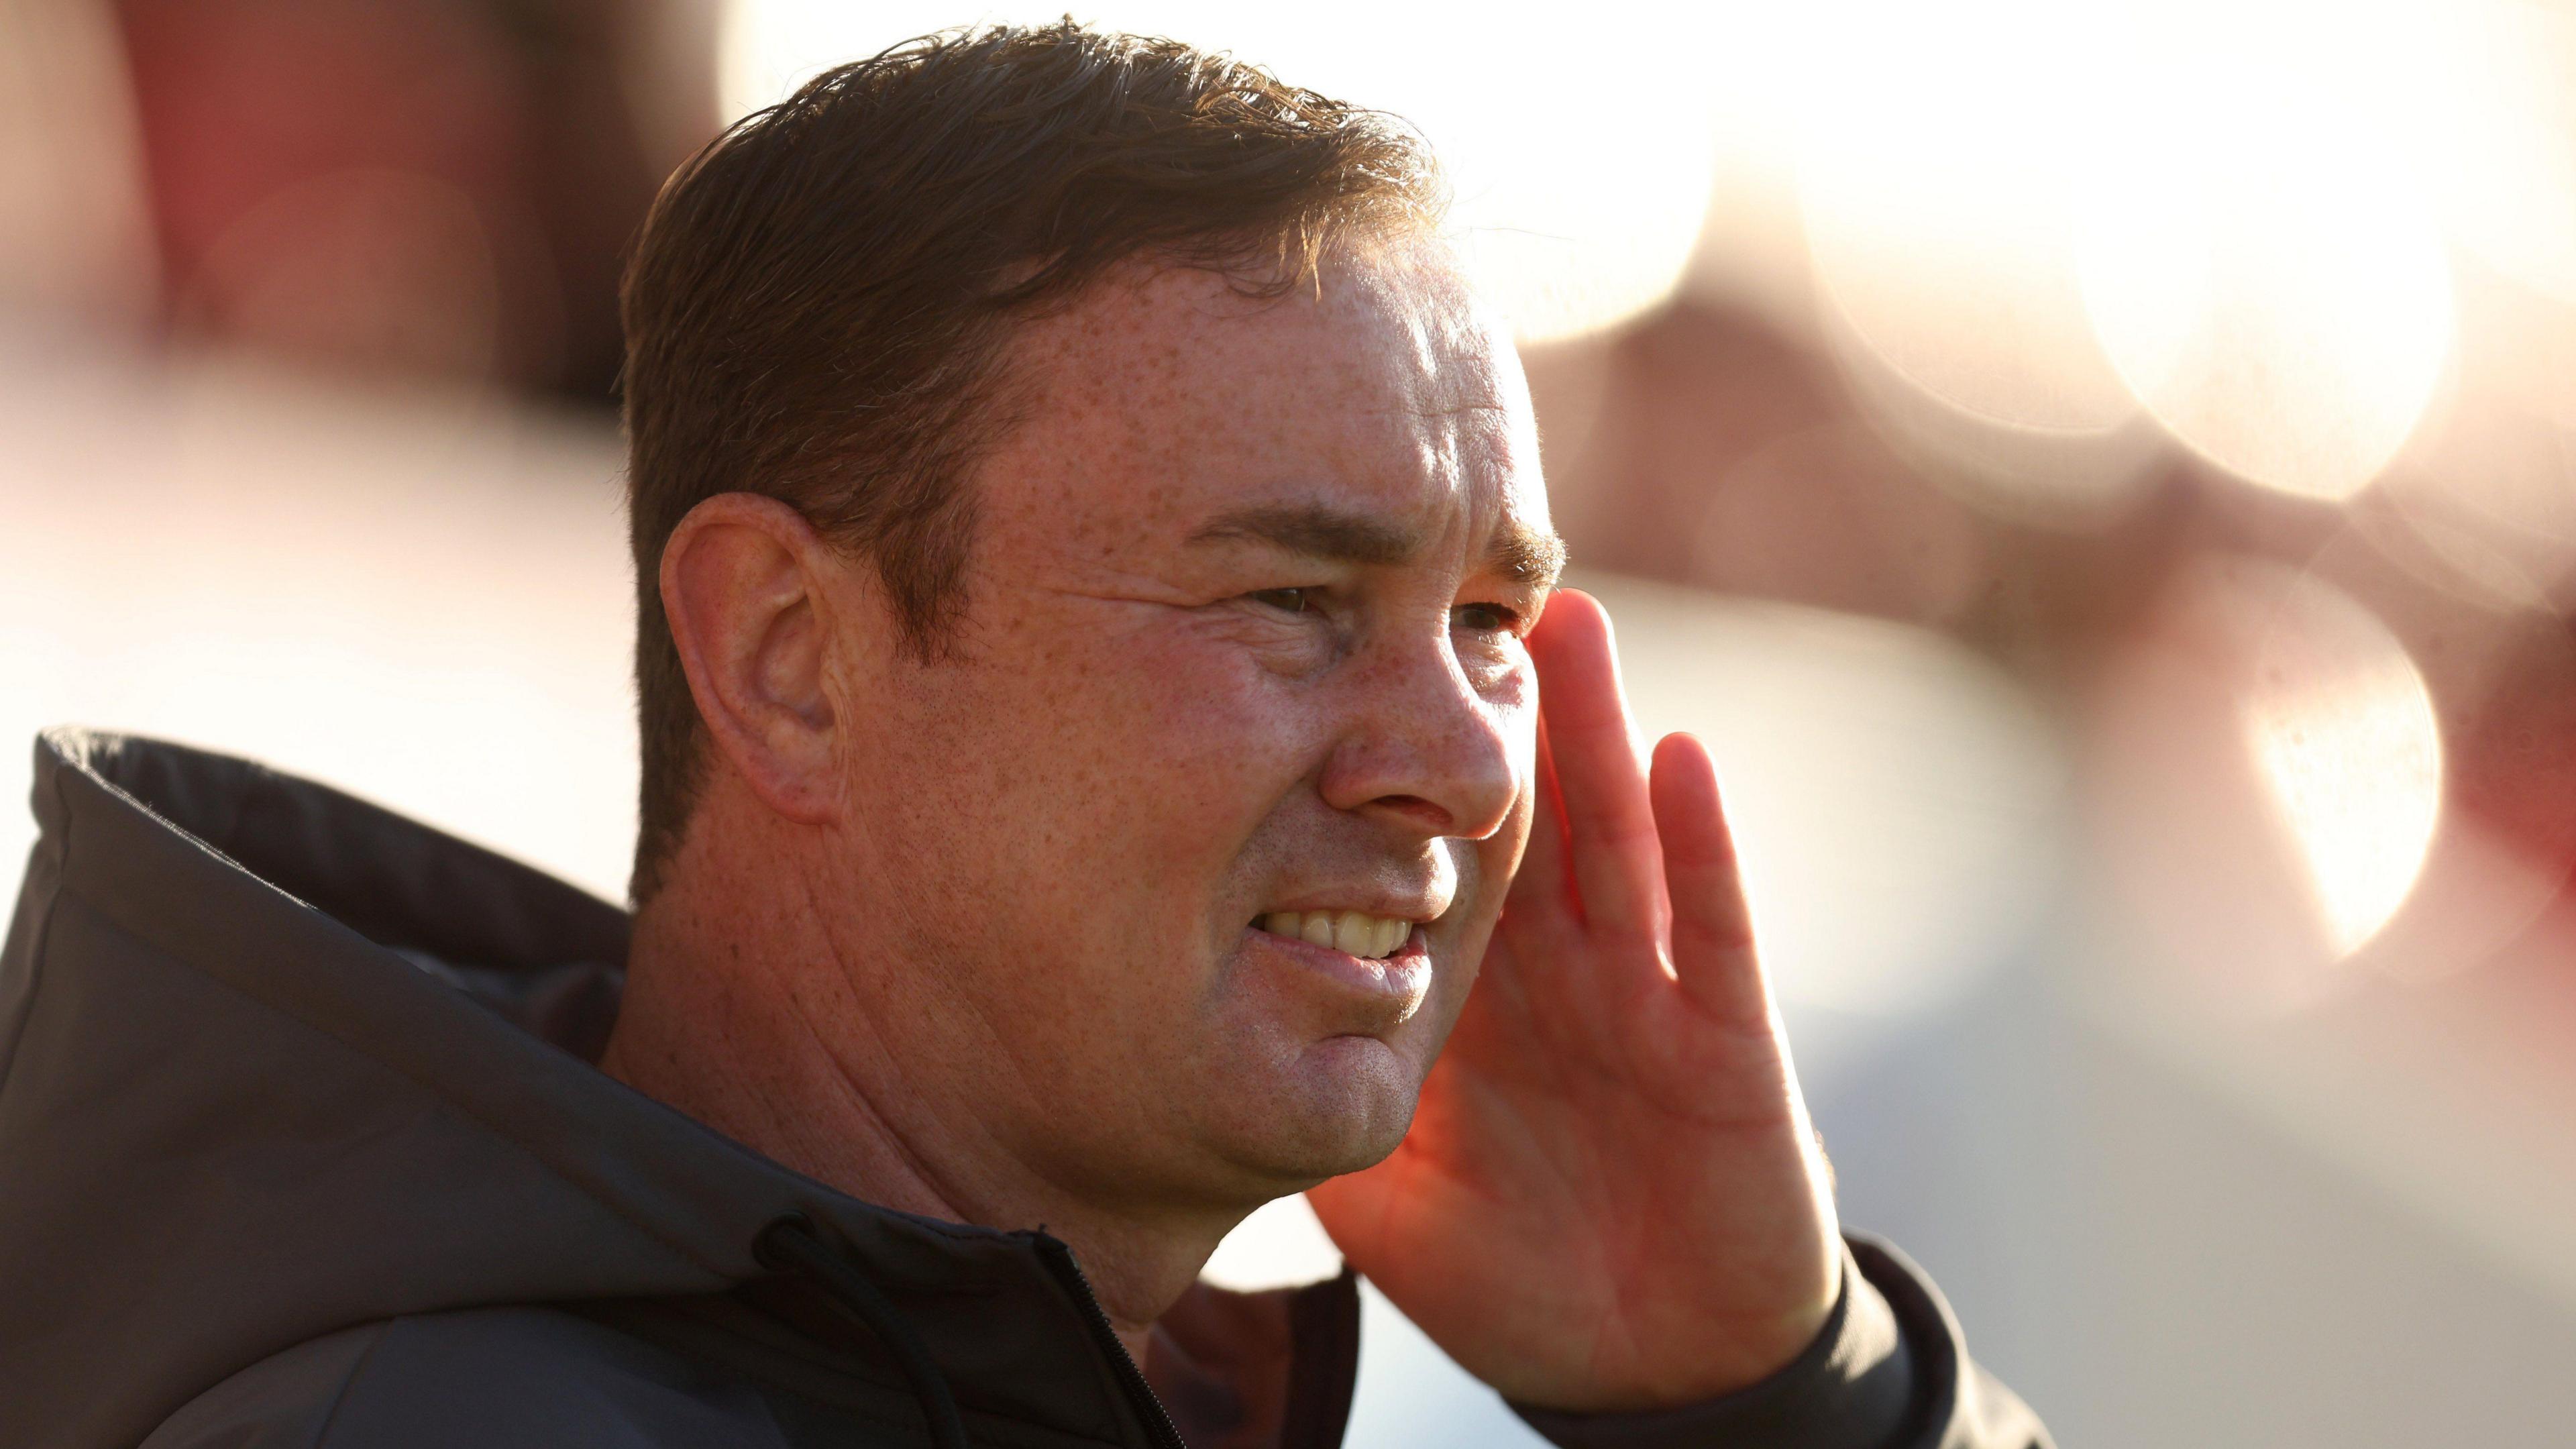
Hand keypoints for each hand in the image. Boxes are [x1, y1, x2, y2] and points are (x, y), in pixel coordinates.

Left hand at [1306, 589, 1839, 1411]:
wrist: (1643, 1364)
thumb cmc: (1509, 1269)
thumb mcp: (1383, 1187)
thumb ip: (1309, 1110)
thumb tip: (1182, 1058)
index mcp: (1476, 993)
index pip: (1432, 854)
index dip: (1396, 768)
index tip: (1340, 663)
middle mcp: (1558, 972)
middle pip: (1521, 813)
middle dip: (1496, 708)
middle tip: (1453, 588)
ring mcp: (1642, 995)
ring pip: (1613, 836)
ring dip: (1595, 732)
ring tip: (1564, 624)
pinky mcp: (1724, 1040)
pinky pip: (1709, 927)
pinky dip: (1700, 843)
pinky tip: (1679, 755)